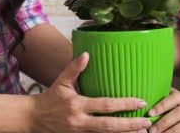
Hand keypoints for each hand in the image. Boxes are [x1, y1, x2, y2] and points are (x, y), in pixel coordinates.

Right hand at [30, 52, 151, 132]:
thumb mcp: (61, 82)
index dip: (124, 104)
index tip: (140, 102)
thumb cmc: (50, 99)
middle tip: (147, 123)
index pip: (105, 105)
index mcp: (77, 104)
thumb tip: (87, 54)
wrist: (33, 119)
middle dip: (130, 125)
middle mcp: (80, 121)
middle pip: (109, 126)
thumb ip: (74, 68)